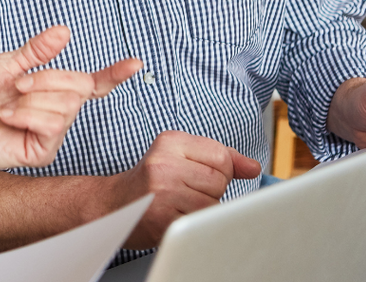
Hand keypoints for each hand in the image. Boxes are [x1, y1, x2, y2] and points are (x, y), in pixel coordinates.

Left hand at [0, 26, 139, 221]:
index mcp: (52, 91)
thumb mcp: (7, 64)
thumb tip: (64, 32)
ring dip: (32, 98)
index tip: (136, 63)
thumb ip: (36, 51)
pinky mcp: (43, 151)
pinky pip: (52, 124)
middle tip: (16, 85)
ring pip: (65, 105)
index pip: (91, 84)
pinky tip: (7, 117)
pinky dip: (26, 114)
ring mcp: (52, 134)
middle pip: (78, 86)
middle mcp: (57, 113)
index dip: (114, 74)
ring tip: (8, 104)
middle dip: (46, 78)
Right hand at [109, 131, 261, 249]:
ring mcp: (162, 191)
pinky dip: (193, 224)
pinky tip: (175, 216)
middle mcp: (164, 162)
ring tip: (180, 205)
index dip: (220, 172)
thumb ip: (219, 158)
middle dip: (211, 192)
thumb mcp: (180, 157)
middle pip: (220, 181)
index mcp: (171, 142)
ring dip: (203, 210)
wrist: (112, 206)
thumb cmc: (150, 182)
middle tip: (185, 192)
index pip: (221, 156)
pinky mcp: (162, 217)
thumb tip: (253, 167)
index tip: (200, 177)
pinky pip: (200, 222)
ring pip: (213, 203)